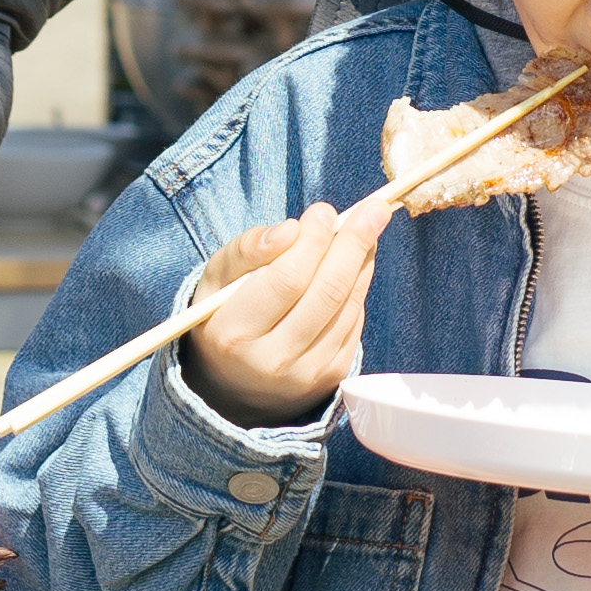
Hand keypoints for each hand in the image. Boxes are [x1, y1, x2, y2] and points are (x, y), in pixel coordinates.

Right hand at [177, 203, 379, 425]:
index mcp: (232, 332)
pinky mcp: (331, 377)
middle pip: (327, 292)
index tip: (324, 210)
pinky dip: (360, 285)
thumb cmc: (224, 316)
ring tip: (371, 223)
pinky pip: (355, 321)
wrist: (233, 382)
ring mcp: (305, 374)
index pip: (286, 280)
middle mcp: (270, 361)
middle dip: (353, 243)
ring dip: (363, 260)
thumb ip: (247, 250)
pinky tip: (358, 261)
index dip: (312, 242)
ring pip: (347, 305)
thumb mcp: (218, 279)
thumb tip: (291, 230)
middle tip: (373, 208)